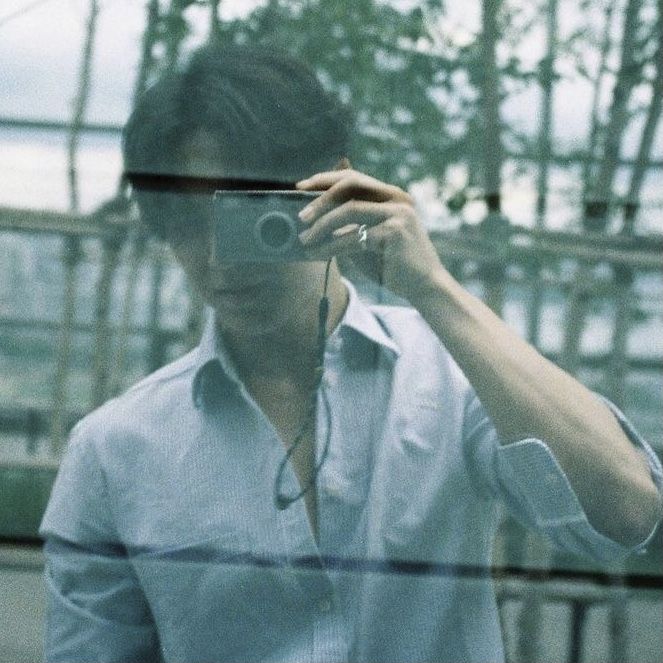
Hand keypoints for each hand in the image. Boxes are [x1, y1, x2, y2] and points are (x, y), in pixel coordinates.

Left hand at [296, 167, 442, 300]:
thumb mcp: (369, 238)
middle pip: (351, 185)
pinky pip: (354, 237)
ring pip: (350, 210)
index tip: (302, 187)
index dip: (325, 179)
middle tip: (301, 216)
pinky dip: (331, 246)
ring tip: (305, 239)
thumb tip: (316, 215)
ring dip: (322, 224)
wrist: (424, 286)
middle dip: (321, 198)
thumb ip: (349, 224)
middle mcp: (396, 199)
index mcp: (391, 196)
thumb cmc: (393, 264)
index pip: (354, 177)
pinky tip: (316, 254)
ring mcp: (397, 214)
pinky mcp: (394, 233)